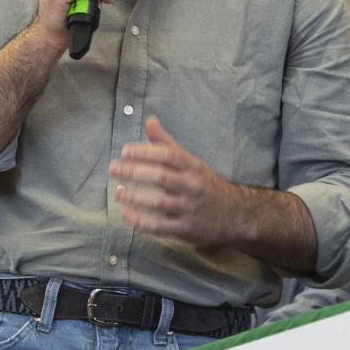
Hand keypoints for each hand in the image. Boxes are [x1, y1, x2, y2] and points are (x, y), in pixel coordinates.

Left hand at [107, 118, 247, 245]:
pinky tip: (126, 215)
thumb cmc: (205, 185)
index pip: (168, 155)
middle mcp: (192, 185)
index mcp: (193, 166)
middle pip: (161, 176)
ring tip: (117, 193)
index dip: (145, 152)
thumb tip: (150, 120)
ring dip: (134, 196)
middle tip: (113, 169)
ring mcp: (189, 208)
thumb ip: (167, 144)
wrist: (236, 214)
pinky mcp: (185, 229)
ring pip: (158, 201)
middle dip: (134, 171)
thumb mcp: (191, 162)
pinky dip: (140, 220)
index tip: (124, 151)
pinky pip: (159, 225)